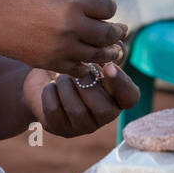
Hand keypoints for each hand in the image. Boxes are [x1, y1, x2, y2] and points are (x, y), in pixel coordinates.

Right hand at [0, 0, 128, 75]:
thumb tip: (88, 6)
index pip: (108, 8)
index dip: (108, 7)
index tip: (105, 7)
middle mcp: (70, 25)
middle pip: (107, 33)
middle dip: (116, 31)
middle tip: (122, 31)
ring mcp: (60, 47)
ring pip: (97, 55)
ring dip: (108, 52)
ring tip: (114, 50)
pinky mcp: (48, 62)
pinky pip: (79, 69)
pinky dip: (87, 65)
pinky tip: (89, 61)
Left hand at [24, 61, 139, 137]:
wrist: (43, 77)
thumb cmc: (74, 64)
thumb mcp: (90, 56)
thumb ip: (107, 50)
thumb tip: (116, 44)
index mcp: (117, 97)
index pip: (130, 97)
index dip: (121, 84)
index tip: (108, 66)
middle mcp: (103, 116)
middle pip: (104, 110)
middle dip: (87, 85)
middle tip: (76, 70)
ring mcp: (81, 126)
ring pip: (77, 110)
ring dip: (66, 86)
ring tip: (61, 77)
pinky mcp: (58, 128)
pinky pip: (55, 110)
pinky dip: (50, 92)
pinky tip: (51, 87)